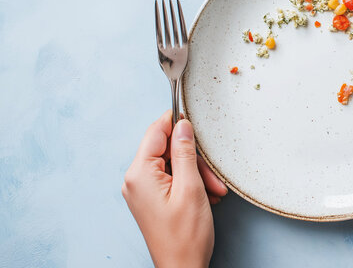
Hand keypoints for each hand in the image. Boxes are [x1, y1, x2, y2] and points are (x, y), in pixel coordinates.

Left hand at [122, 111, 227, 267]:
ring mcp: (142, 191)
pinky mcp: (151, 199)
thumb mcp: (191, 188)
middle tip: (213, 175)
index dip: (175, 122)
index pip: (155, 133)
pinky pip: (171, 179)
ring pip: (172, 165)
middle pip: (166, 150)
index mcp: (139, 174)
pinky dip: (190, 183)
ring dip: (196, 173)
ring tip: (213, 191)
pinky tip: (206, 195)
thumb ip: (185, 152)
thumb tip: (183, 125)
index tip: (194, 119)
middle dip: (193, 158)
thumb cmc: (185, 236)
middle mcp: (135, 180)